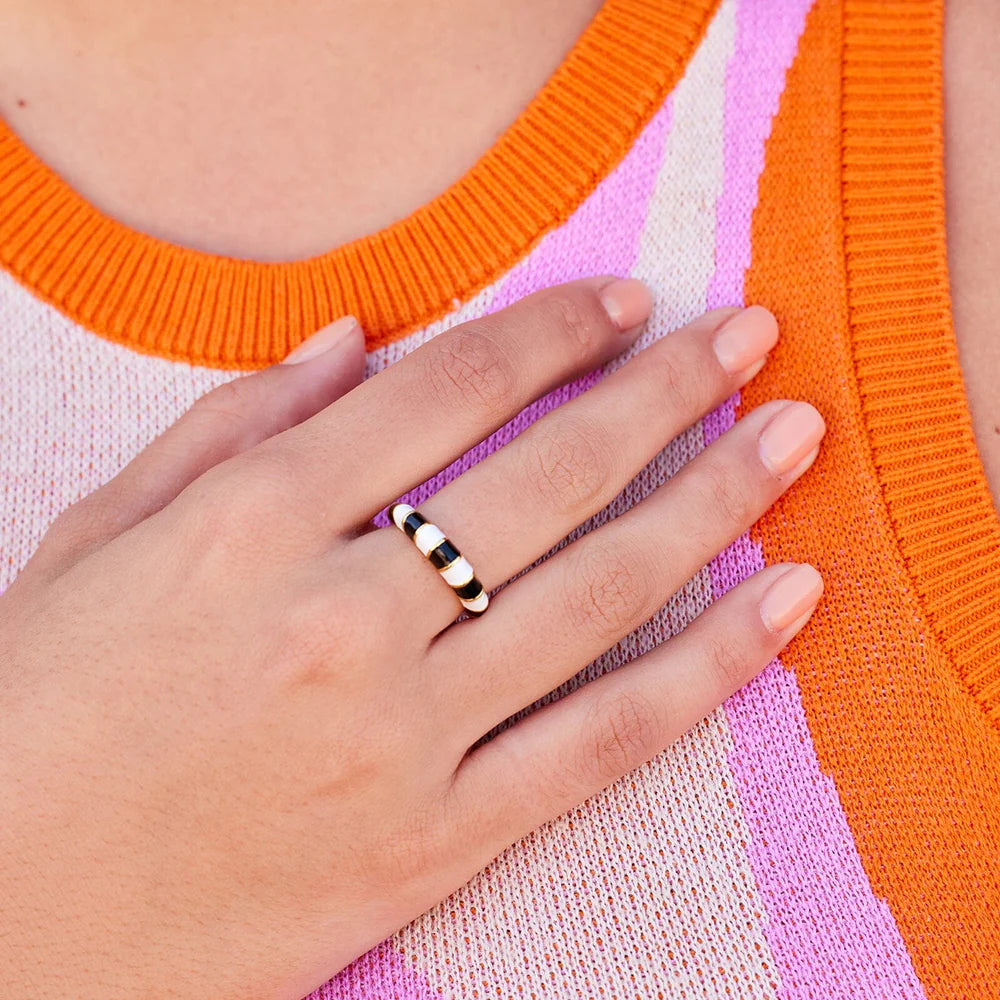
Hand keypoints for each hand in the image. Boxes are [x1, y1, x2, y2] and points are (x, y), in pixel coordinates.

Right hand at [0, 278, 824, 999]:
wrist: (10, 920)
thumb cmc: (40, 711)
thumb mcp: (102, 537)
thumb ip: (233, 425)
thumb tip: (354, 340)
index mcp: (250, 525)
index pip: (444, 390)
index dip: (550, 333)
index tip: (623, 304)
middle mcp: (343, 617)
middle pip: (549, 476)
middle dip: (664, 392)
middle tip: (750, 336)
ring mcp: (402, 737)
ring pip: (600, 594)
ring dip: (714, 502)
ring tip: (794, 438)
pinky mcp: (436, 841)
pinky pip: (603, 743)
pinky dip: (709, 670)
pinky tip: (786, 602)